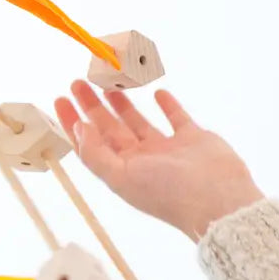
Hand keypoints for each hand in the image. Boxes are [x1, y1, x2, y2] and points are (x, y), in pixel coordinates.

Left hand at [54, 82, 263, 240]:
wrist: (218, 197)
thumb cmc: (167, 192)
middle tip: (78, 82)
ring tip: (107, 82)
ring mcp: (167, 150)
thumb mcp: (121, 177)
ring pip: (138, 121)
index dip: (73, 122)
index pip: (90, 143)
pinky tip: (156, 92)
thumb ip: (96, 154)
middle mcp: (142, 160)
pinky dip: (167, 105)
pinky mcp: (193, 138)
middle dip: (92, 106)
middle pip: (110, 129)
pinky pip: (176, 117)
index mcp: (122, 171)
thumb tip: (78, 128)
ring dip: (122, 103)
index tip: (60, 99)